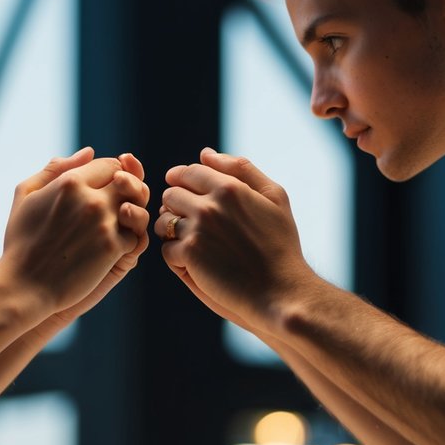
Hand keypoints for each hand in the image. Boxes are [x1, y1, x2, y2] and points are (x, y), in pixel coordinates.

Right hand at [2, 148, 149, 312]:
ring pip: (137, 208)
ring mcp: (104, 224)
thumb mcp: (26, 194)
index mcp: (70, 182)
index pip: (111, 165)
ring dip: (129, 216)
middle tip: (112, 208)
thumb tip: (89, 152)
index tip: (102, 191)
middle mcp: (91, 199)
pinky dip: (127, 241)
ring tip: (112, 226)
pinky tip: (109, 246)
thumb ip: (56, 168)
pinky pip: (136, 236)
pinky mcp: (113, 248)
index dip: (110, 177)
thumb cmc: (21, 240)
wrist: (23, 285)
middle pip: (129, 183)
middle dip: (124, 193)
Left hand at [157, 147, 314, 329]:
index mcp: (229, 186)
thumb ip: (241, 169)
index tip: (190, 197)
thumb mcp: (275, 197)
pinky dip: (177, 257)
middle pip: (170, 194)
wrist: (281, 290)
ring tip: (193, 243)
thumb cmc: (281, 244)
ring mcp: (197, 229)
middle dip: (177, 207)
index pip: (189, 172)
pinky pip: (167, 248)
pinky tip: (196, 263)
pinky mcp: (189, 254)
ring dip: (172, 232)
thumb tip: (205, 153)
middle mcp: (210, 204)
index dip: (185, 184)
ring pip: (163, 221)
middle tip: (192, 224)